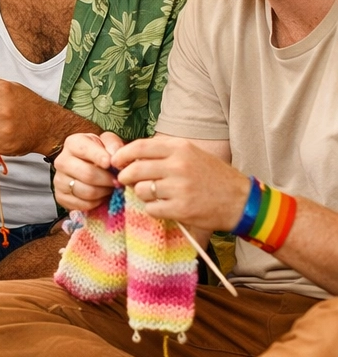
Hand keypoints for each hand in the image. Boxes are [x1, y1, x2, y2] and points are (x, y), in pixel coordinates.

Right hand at [53, 131, 124, 210]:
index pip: (85, 149)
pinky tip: (100, 196)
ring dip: (104, 192)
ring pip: (86, 191)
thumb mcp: (107, 142)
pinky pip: (82, 204)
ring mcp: (59, 180)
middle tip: (117, 181)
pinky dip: (96, 203)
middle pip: (88, 174)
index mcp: (72, 144)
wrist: (88, 168)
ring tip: (110, 188)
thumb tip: (114, 156)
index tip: (110, 164)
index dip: (99, 157)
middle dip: (107, 179)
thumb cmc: (100, 153)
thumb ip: (113, 145)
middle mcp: (62, 161)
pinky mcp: (60, 196)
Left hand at [112, 136, 247, 233]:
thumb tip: (132, 156)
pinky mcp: (181, 209)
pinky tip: (164, 207)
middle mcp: (179, 166)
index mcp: (181, 148)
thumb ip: (165, 152)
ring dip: (141, 194)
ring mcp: (180, 188)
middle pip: (135, 170)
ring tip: (155, 195)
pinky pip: (151, 208)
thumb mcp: (193, 154)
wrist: (242, 201)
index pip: (140, 147)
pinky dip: (153, 209)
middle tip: (125, 181)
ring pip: (140, 190)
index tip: (115, 162)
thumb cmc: (214, 176)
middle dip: (125, 177)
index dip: (122, 155)